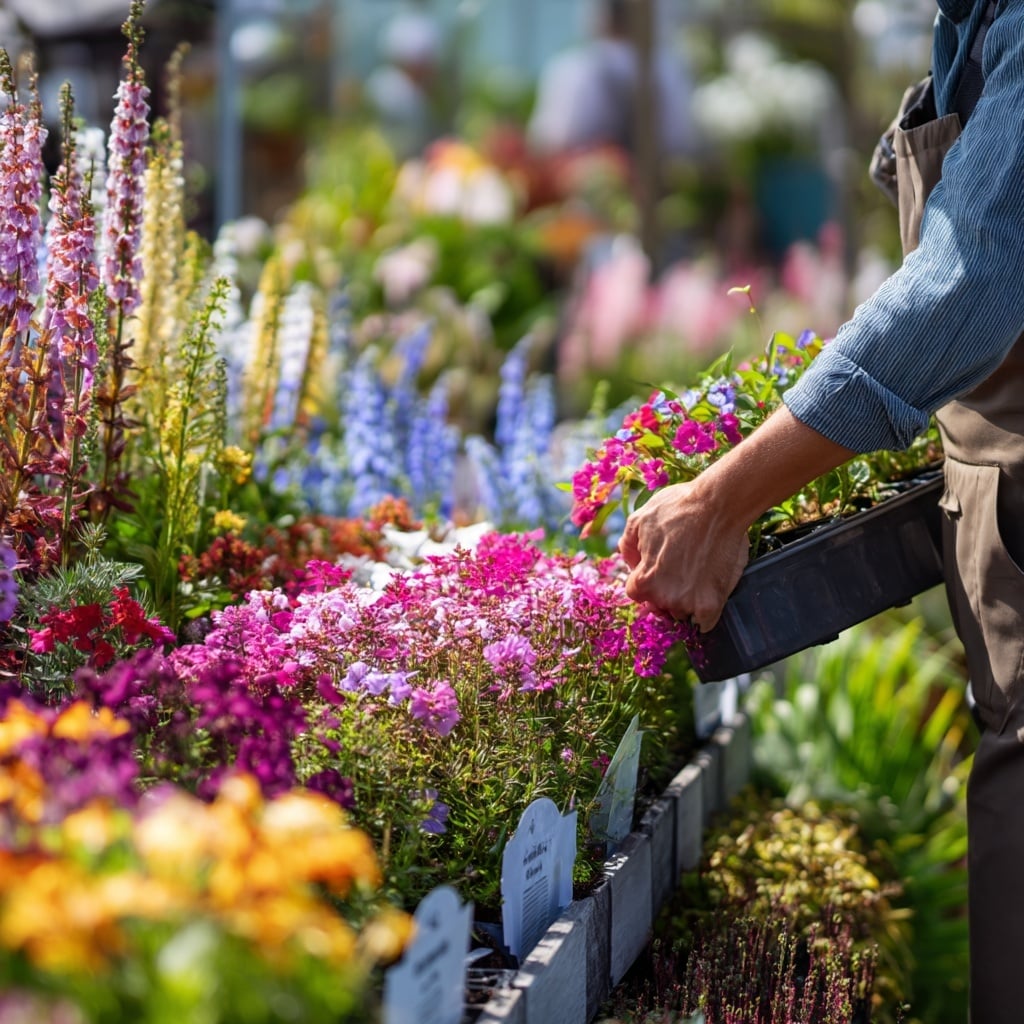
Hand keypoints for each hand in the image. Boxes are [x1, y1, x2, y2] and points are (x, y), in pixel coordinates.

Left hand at [618, 480, 749, 632]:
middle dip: (667, 592)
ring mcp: (689, 604)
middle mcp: (664, 598)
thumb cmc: (678, 509)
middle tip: (681, 570)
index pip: (638, 593)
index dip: (648, 580)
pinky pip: (705, 623)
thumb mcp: (639, 520)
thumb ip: (628, 546)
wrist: (719, 506)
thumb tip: (630, 564)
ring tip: (698, 575)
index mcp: (644, 581)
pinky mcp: (713, 605)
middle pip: (661, 606)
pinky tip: (709, 593)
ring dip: (687, 602)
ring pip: (683, 614)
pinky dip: (706, 614)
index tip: (660, 570)